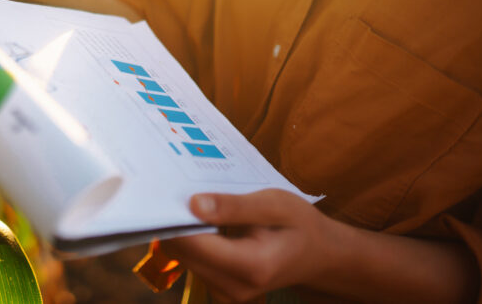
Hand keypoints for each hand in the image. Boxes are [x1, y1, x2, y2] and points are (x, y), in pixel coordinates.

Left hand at [155, 190, 338, 303]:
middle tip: (177, 188)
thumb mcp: (275, 205)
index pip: (193, 243)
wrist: (319, 255)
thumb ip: (235, 206)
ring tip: (197, 203)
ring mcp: (226, 293)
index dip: (174, 216)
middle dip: (176, 221)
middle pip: (183, 252)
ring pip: (183, 258)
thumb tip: (192, 204)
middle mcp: (235, 288)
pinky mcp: (220, 290)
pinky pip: (193, 262)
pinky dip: (192, 240)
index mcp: (251, 266)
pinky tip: (205, 221)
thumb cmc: (300, 225)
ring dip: (183, 230)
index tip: (163, 189)